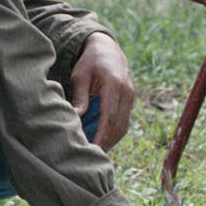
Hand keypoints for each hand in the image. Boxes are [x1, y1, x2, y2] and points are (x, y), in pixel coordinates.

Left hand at [70, 32, 135, 148]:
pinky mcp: (130, 100)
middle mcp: (126, 91)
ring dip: (112, 139)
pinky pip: (124, 120)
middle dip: (107, 142)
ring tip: (96, 151)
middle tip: (93, 156)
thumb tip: (75, 118)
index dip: (102, 135)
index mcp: (113, 84)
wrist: (107, 48)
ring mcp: (131, 96)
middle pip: (119, 124)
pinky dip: (114, 132)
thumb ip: (80, 97)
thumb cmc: (90, 62)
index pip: (109, 116)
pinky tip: (102, 139)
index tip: (93, 149)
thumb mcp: (80, 76)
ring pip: (124, 125)